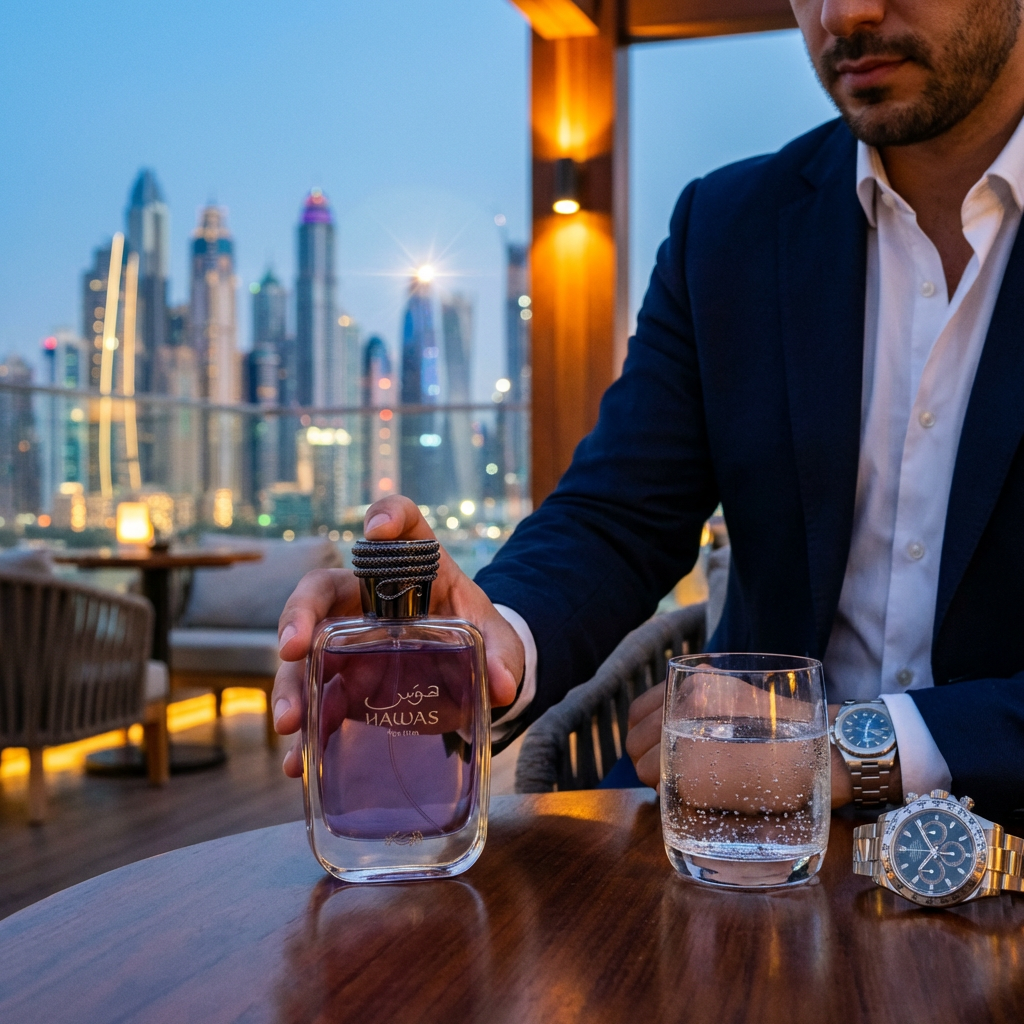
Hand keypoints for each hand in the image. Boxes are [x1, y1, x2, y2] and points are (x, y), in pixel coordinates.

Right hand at [271, 495, 524, 777]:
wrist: (472, 670)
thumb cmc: (480, 636)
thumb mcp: (497, 640)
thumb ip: (502, 656)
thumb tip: (502, 686)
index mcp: (415, 565)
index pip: (401, 522)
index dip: (387, 516)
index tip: (379, 530)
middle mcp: (369, 596)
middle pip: (321, 589)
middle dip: (300, 613)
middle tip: (292, 645)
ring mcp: (347, 639)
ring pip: (305, 652)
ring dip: (291, 685)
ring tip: (290, 723)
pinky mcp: (342, 681)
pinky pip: (315, 700)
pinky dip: (306, 731)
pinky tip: (299, 761)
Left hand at [625, 684, 877, 808]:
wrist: (821, 751)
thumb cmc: (785, 729)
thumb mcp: (737, 698)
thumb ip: (701, 706)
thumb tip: (666, 731)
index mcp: (693, 683)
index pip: (637, 712)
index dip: (641, 734)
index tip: (653, 747)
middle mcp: (683, 704)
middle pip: (635, 743)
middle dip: (645, 761)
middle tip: (666, 772)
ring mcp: (685, 738)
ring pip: (645, 768)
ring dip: (657, 780)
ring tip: (685, 785)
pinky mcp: (693, 774)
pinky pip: (665, 790)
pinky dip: (673, 797)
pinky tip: (696, 795)